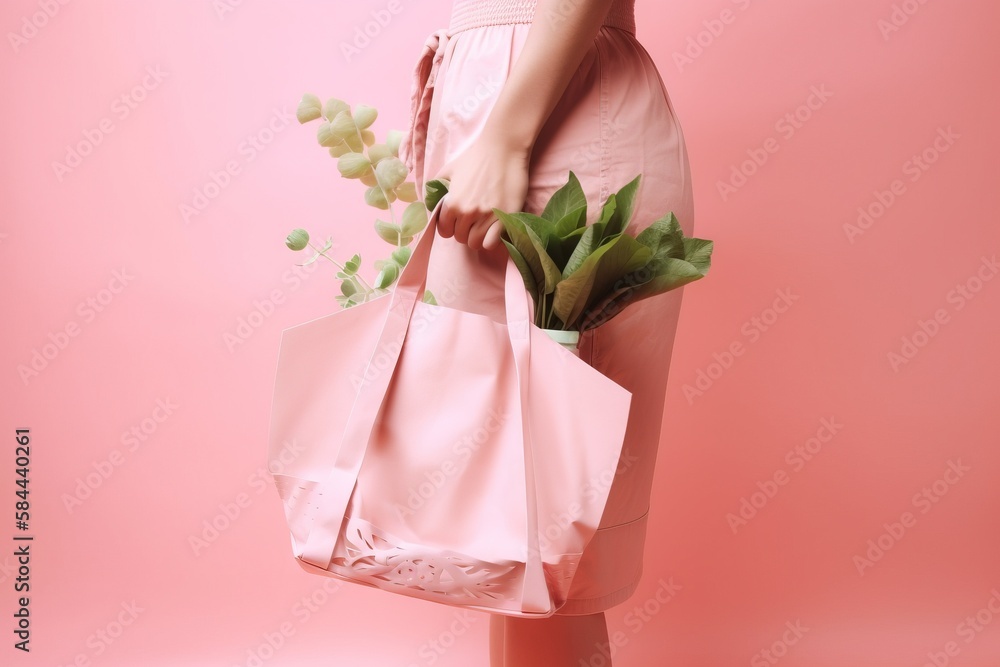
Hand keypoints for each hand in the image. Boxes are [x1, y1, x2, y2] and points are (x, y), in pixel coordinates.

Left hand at [432, 130, 530, 251]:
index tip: (458, 222)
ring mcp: (486, 217)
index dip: (450, 227)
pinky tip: (495, 230)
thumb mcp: (449, 169)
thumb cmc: (476, 156)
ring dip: (479, 237)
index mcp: (452, 203)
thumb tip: (430, 199)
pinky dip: (492, 240)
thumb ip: (436, 185)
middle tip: (474, 222)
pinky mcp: (505, 218)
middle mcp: (467, 213)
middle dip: (465, 231)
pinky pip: (492, 243)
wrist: (504, 147)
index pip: (444, 231)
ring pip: (476, 243)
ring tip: (484, 227)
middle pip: (461, 238)